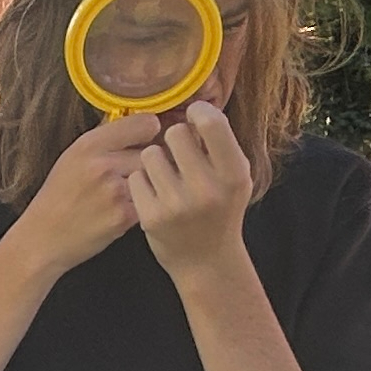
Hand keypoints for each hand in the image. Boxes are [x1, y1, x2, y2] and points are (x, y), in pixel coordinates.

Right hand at [2, 112, 161, 286]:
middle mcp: (102, 164)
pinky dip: (142, 206)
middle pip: (152, 152)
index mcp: (89, 144)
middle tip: (134, 172)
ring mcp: (115, 191)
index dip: (150, 131)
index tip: (148, 138)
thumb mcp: (72, 157)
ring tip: (130, 192)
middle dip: (149, 162)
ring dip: (149, 184)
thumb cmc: (58, 197)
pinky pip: (149, 202)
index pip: (144, 123)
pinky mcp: (124, 216)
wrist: (44, 237)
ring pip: (153, 178)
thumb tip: (136, 122)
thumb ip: (104, 140)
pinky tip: (124, 210)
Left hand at [127, 100, 253, 282]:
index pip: (211, 122)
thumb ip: (220, 145)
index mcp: (234, 175)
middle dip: (174, 140)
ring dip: (155, 161)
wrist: (206, 262)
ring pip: (150, 154)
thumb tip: (195, 108)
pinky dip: (142, 183)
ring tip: (168, 178)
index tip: (194, 119)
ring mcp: (177, 205)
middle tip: (180, 157)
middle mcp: (207, 190)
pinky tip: (156, 196)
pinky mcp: (151, 217)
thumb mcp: (234, 177)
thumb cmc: (220, 209)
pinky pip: (135, 177)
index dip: (198, 114)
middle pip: (175, 133)